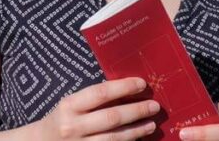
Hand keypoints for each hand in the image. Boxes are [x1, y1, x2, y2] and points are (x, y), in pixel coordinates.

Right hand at [34, 77, 159, 139]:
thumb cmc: (63, 119)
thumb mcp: (72, 104)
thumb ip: (95, 98)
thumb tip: (129, 90)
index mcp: (69, 105)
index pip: (101, 93)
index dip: (124, 87)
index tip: (142, 83)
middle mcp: (73, 126)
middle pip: (111, 118)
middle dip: (136, 111)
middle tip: (155, 106)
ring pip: (114, 139)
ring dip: (136, 131)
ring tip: (151, 124)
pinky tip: (138, 139)